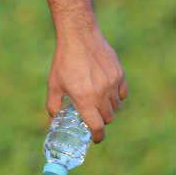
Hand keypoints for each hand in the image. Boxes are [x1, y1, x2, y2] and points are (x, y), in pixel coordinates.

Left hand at [46, 22, 127, 142]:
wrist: (78, 35)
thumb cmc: (63, 60)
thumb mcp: (53, 84)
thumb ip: (53, 107)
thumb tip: (52, 124)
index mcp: (84, 99)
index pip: (97, 127)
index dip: (97, 137)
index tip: (96, 138)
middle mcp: (100, 93)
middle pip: (108, 119)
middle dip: (101, 121)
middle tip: (93, 116)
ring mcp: (112, 84)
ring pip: (116, 106)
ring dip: (108, 108)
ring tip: (98, 100)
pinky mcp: (119, 74)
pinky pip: (123, 93)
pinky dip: (117, 96)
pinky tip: (107, 90)